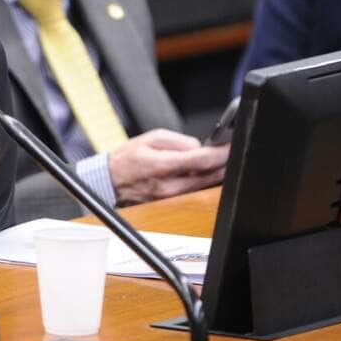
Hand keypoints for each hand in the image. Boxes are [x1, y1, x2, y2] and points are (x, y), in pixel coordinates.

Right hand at [108, 128, 228, 205]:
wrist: (111, 180)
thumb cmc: (127, 158)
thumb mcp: (151, 138)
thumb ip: (177, 141)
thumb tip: (198, 147)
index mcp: (162, 165)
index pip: (200, 160)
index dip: (219, 154)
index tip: (229, 147)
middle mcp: (168, 185)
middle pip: (207, 176)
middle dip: (222, 164)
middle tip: (229, 153)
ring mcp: (170, 196)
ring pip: (202, 186)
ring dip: (214, 173)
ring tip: (219, 160)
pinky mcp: (171, 202)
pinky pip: (193, 191)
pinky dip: (202, 181)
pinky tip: (203, 172)